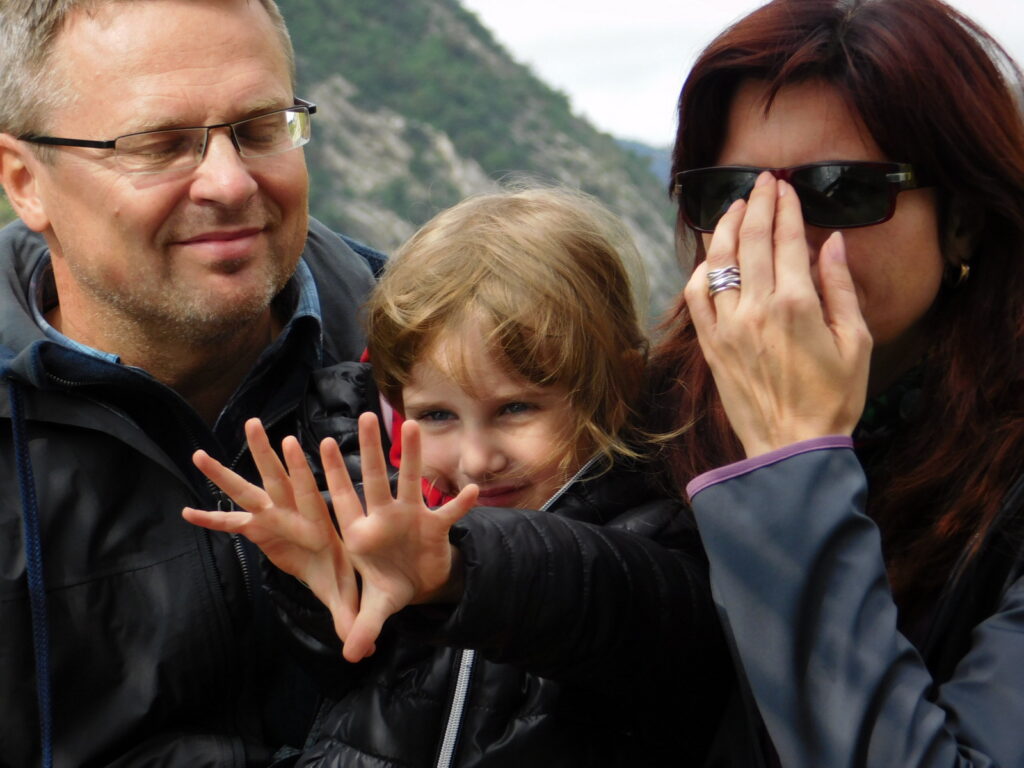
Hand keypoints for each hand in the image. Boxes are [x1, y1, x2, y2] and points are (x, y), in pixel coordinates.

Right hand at [182, 418, 358, 646]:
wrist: (335, 569)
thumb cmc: (343, 572)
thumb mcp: (345, 591)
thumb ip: (349, 613)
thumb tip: (362, 650)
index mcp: (315, 521)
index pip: (309, 491)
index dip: (302, 468)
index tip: (293, 442)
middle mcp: (291, 513)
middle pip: (275, 479)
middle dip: (263, 453)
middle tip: (252, 423)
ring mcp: (272, 518)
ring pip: (249, 490)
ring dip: (227, 472)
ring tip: (200, 452)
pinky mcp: (259, 530)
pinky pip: (230, 524)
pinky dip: (211, 520)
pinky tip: (187, 513)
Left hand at [323, 412, 478, 662]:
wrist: (421, 584)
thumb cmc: (391, 585)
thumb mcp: (376, 607)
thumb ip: (363, 625)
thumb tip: (351, 655)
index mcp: (362, 533)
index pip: (344, 500)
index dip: (333, 474)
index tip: (320, 444)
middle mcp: (385, 517)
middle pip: (376, 480)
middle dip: (370, 450)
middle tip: (367, 417)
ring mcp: (412, 517)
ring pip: (412, 482)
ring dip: (414, 457)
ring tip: (413, 426)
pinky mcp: (436, 526)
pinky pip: (449, 512)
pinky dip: (460, 503)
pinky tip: (472, 491)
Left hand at [684, 173, 871, 456]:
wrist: (790, 447)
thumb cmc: (832, 399)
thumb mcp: (855, 342)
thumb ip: (841, 287)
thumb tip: (833, 243)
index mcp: (796, 304)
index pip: (786, 239)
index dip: (785, 208)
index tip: (786, 188)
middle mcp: (755, 309)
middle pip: (751, 240)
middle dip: (757, 205)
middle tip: (763, 183)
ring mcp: (727, 326)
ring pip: (718, 262)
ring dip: (726, 228)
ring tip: (736, 207)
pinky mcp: (710, 344)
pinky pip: (696, 296)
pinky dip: (701, 269)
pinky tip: (711, 256)